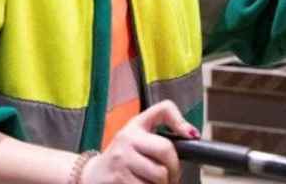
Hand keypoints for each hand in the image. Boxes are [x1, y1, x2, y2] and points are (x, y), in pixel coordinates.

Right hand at [81, 100, 198, 183]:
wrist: (92, 176)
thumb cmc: (122, 157)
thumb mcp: (137, 136)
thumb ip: (162, 131)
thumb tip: (193, 134)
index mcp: (134, 126)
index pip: (163, 110)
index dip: (181, 122)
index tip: (191, 136)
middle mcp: (127, 139)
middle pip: (167, 151)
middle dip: (174, 169)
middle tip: (171, 176)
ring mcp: (122, 160)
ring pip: (160, 176)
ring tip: (152, 182)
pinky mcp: (119, 180)